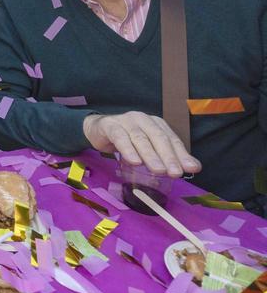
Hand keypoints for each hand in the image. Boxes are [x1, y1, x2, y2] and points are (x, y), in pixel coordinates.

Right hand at [82, 111, 200, 177]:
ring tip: (159, 170)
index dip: (182, 154)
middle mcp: (143, 119)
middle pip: (158, 138)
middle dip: (168, 156)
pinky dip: (128, 150)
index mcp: (156, 124)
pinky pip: (120, 138)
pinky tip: (135, 162)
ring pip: (140, 139)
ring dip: (150, 155)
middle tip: (175, 173)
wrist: (98, 129)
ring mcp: (126, 121)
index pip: (172, 139)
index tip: (192, 169)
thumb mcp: (149, 148)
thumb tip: (194, 167)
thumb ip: (168, 156)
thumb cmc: (127, 140)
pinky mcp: (110, 126)